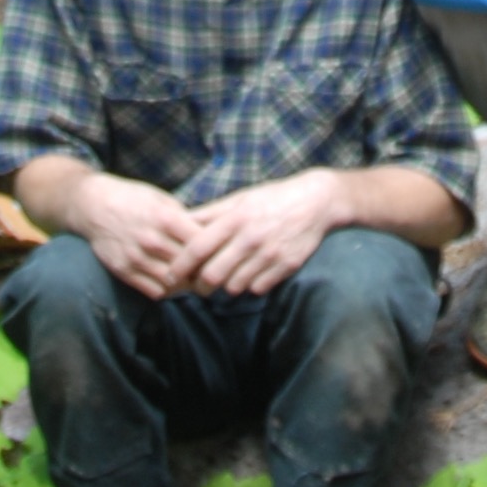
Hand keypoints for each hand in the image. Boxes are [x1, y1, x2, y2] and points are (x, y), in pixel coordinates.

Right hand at [65, 170, 205, 299]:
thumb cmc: (133, 199)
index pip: (200, 242)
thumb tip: (209, 234)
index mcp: (165, 218)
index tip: (221, 251)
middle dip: (204, 269)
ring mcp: (136, 258)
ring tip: (196, 279)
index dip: (214, 249)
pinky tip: (174, 283)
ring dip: (187, 284)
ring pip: (173, 282)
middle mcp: (151, 240)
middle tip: (214, 271)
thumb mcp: (162, 199)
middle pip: (189, 265)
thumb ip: (184, 218)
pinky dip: (168, 290)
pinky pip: (154, 291)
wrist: (93, 206)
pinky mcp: (124, 272)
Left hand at [183, 168, 346, 297]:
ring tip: (228, 276)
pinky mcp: (286, 267)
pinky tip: (252, 273)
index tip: (170, 275)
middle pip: (213, 275)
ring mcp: (270, 254)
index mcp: (235, 218)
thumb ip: (210, 213)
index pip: (198, 248)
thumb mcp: (240, 198)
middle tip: (199, 284)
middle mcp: (250, 237)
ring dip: (226, 285)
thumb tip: (180, 222)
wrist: (316, 201)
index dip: (180, 265)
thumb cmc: (271, 198)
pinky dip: (250, 285)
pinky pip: (257, 288)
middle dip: (200, 285)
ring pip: (234, 286)